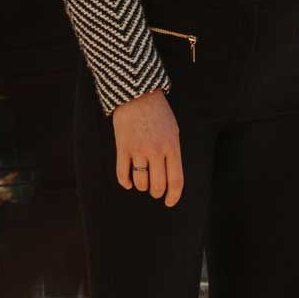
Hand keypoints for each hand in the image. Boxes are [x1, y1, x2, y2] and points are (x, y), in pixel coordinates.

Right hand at [113, 89, 182, 205]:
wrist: (136, 94)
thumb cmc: (158, 113)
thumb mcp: (173, 131)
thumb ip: (172, 153)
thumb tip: (170, 177)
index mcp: (172, 147)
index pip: (176, 180)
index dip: (174, 196)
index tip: (170, 202)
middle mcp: (156, 151)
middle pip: (158, 185)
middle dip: (157, 192)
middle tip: (155, 191)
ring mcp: (138, 150)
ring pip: (140, 182)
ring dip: (142, 186)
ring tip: (142, 181)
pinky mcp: (122, 148)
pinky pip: (122, 174)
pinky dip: (125, 182)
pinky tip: (128, 182)